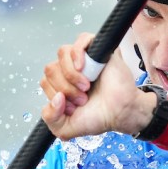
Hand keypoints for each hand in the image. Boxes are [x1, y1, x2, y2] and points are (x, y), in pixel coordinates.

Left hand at [40, 33, 155, 140]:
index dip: (57, 96)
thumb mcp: (66, 128)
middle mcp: (70, 70)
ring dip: (71, 74)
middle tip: (82, 98)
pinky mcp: (97, 50)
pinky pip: (80, 40)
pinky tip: (83, 68)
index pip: (45, 82)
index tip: (73, 106)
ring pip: (62, 54)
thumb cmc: (99, 117)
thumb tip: (55, 97)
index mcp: (61, 85)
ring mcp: (83, 59)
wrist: (121, 112)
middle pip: (51, 68)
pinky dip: (77, 54)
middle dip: (65, 88)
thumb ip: (50, 119)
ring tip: (86, 86)